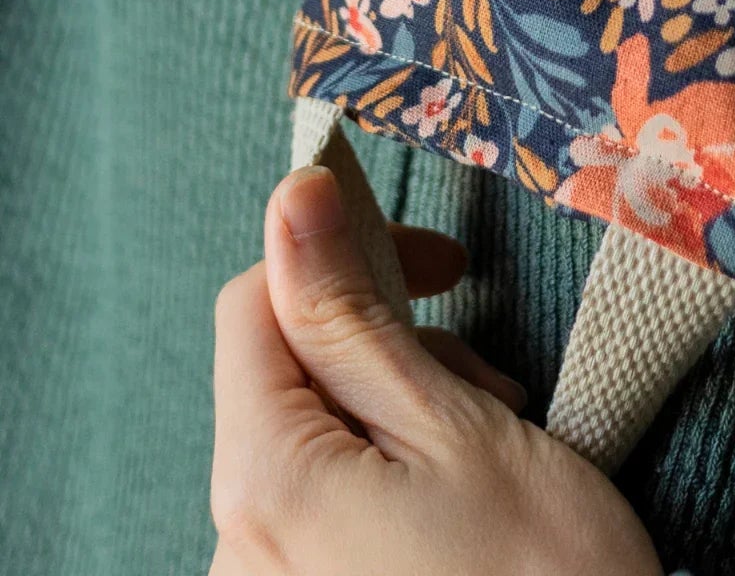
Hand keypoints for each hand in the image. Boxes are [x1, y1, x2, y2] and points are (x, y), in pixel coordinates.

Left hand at [209, 164, 662, 575]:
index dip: (344, 252)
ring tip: (491, 440)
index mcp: (262, 483)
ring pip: (316, 436)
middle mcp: (236, 548)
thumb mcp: (454, 423)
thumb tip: (293, 200)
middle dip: (391, 344)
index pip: (255, 304)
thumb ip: (354, 315)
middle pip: (287, 374)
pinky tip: (464, 494)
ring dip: (404, 407)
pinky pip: (328, 502)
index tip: (439, 261)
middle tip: (487, 379)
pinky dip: (395, 471)